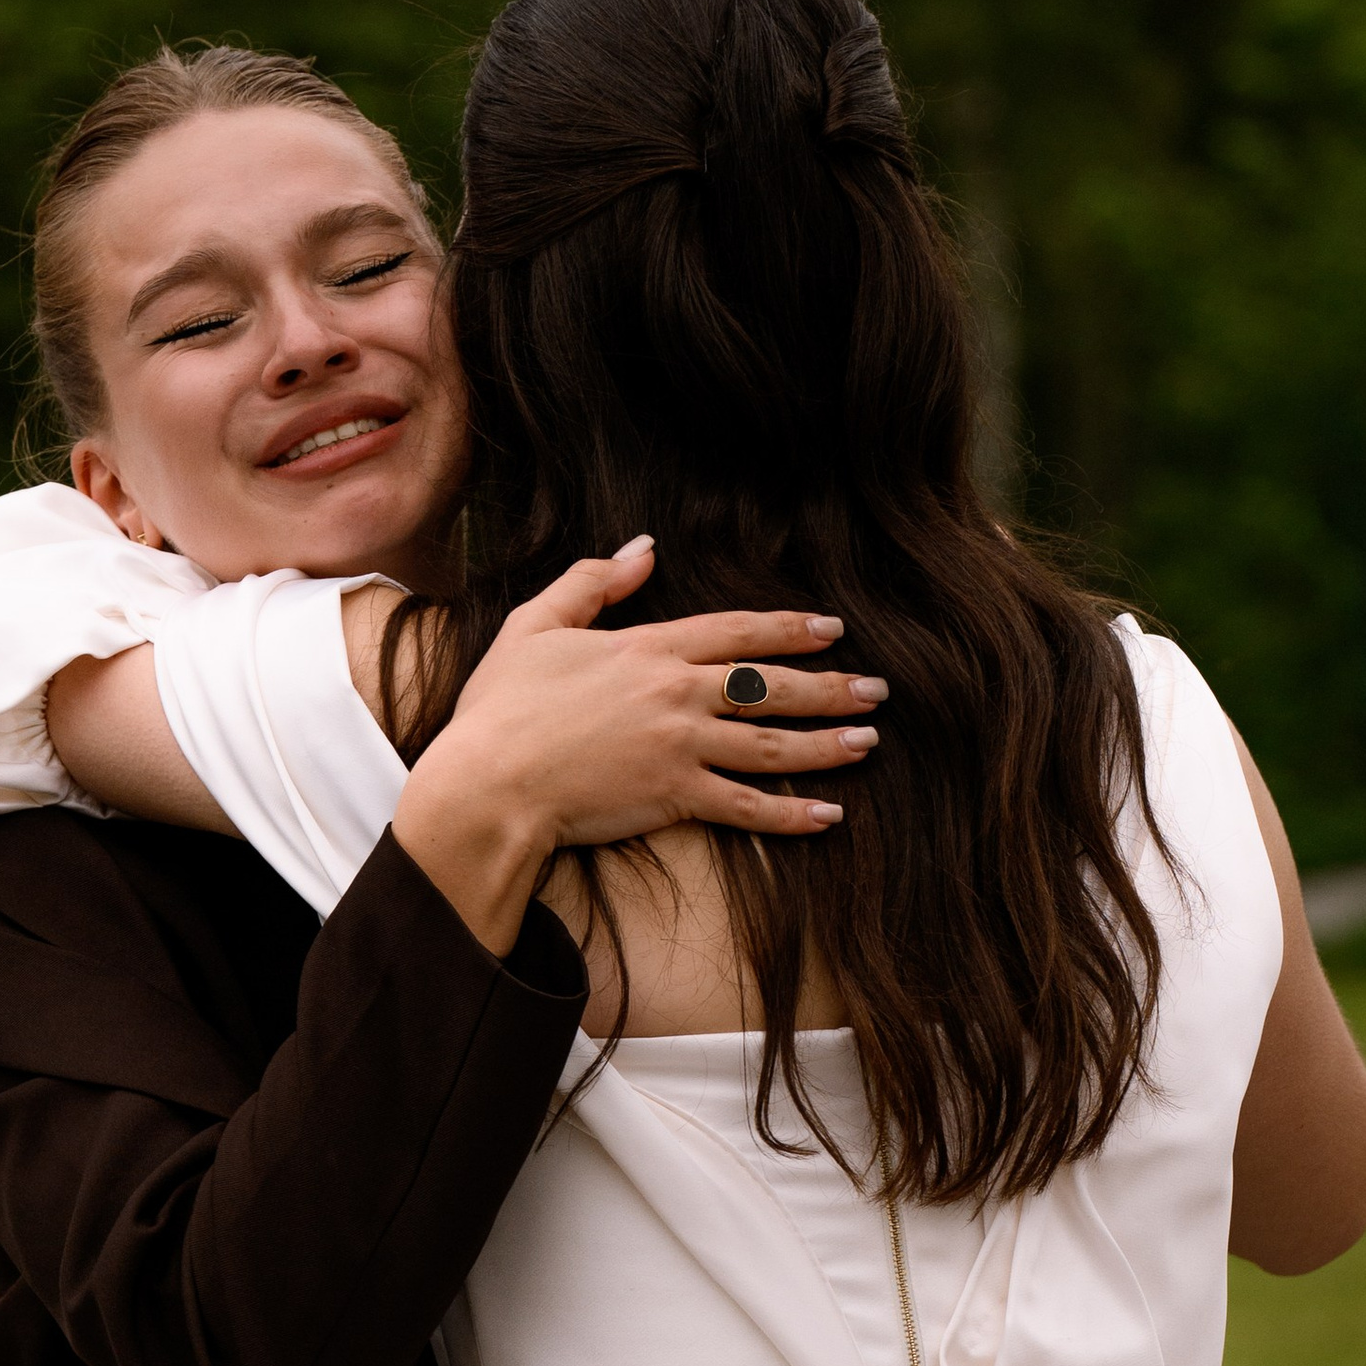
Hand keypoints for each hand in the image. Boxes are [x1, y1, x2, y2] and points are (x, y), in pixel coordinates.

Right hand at [390, 536, 884, 952]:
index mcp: (647, 649)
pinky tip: (829, 816)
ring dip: (827, 744)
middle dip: (829, 686)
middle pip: (769, 685)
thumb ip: (592, 582)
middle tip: (877, 690)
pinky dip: (790, 814)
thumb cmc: (501, 707)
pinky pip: (746, 806)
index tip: (831, 629)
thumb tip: (643, 549)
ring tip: (869, 742)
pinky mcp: (673, 797)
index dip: (788, 629)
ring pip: (771, 742)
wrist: (489, 781)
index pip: (735, 631)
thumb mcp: (536, 625)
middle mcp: (676, 693)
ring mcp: (680, 746)